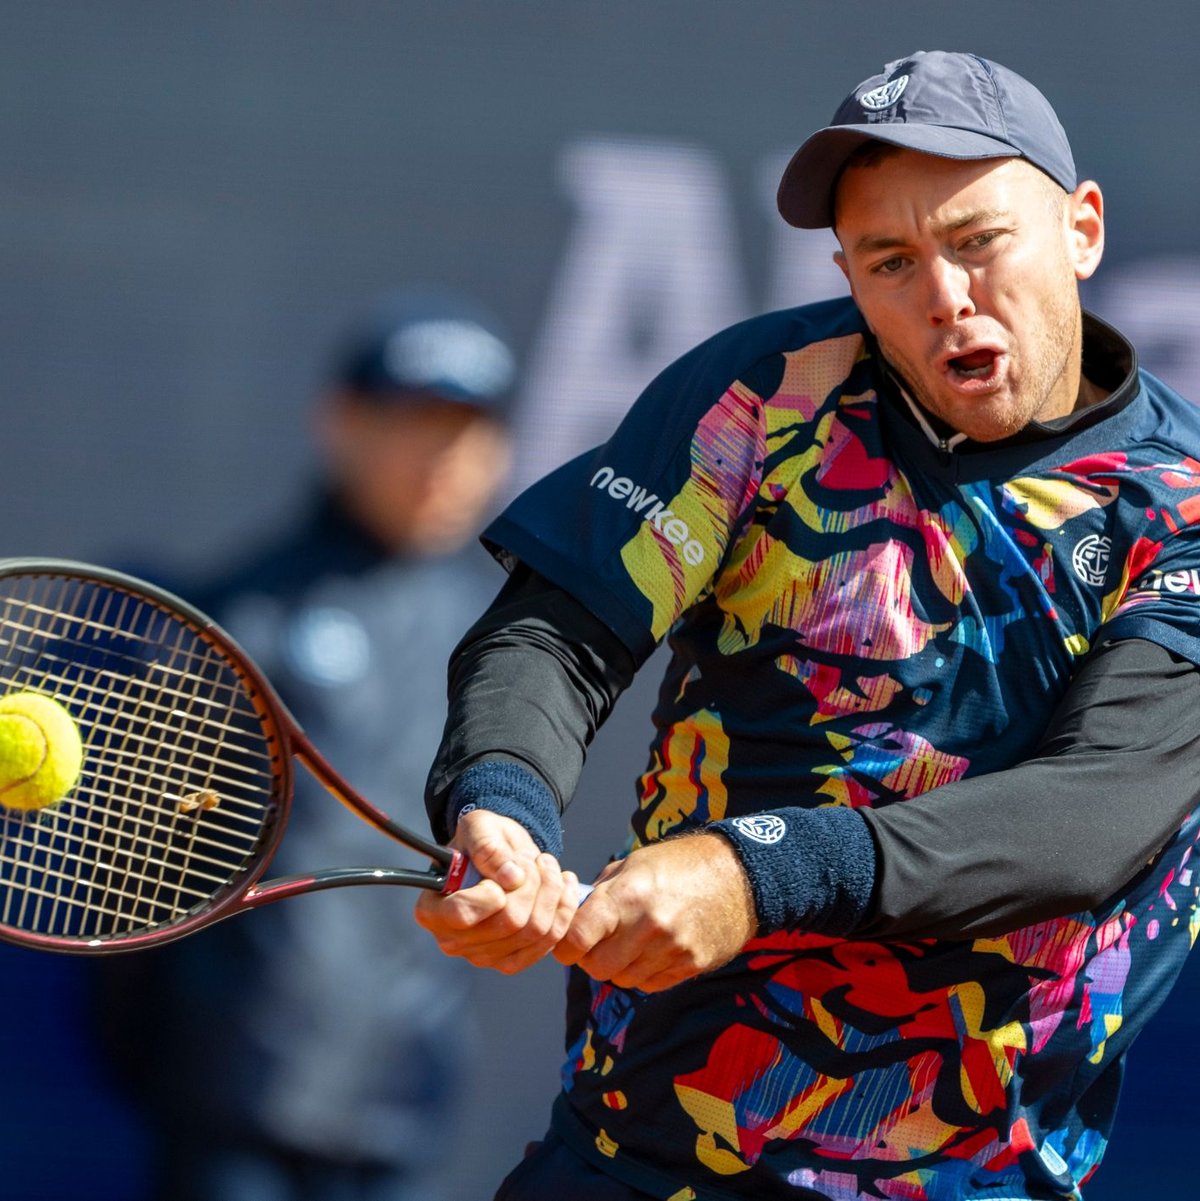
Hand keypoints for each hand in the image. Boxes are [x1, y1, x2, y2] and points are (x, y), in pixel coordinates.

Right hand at [413, 808, 579, 973]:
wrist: (500, 855)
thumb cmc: (482, 840)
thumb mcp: (480, 827)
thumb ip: (488, 846)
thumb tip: (511, 877)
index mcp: (432, 910)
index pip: (463, 914)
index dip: (493, 892)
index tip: (508, 868)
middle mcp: (452, 940)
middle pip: (509, 922)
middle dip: (533, 883)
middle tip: (537, 858)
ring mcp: (481, 955)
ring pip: (535, 931)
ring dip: (552, 893)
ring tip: (550, 866)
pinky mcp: (510, 960)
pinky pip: (548, 942)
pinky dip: (563, 911)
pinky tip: (564, 886)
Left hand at [553, 832, 756, 992]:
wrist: (738, 875)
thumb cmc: (679, 863)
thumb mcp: (634, 863)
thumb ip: (601, 891)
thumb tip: (571, 914)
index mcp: (628, 894)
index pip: (577, 937)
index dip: (565, 945)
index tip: (567, 943)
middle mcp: (648, 925)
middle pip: (597, 968)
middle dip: (591, 959)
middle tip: (598, 945)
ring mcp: (672, 948)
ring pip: (623, 980)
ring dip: (619, 967)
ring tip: (630, 944)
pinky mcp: (691, 965)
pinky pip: (651, 984)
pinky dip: (644, 973)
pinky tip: (652, 951)